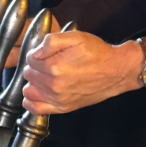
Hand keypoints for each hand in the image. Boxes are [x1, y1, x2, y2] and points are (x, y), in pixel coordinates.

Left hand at [22, 31, 142, 113]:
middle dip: (36, 66)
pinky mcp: (63, 108)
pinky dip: (32, 101)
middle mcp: (54, 85)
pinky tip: (38, 92)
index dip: (37, 53)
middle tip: (49, 62)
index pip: (30, 58)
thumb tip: (35, 52)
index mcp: (55, 66)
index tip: (47, 53)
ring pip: (29, 90)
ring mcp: (58, 99)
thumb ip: (51, 41)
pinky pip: (36, 108)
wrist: (116, 71)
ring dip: (34, 82)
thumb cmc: (98, 53)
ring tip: (45, 76)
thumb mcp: (76, 37)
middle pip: (29, 74)